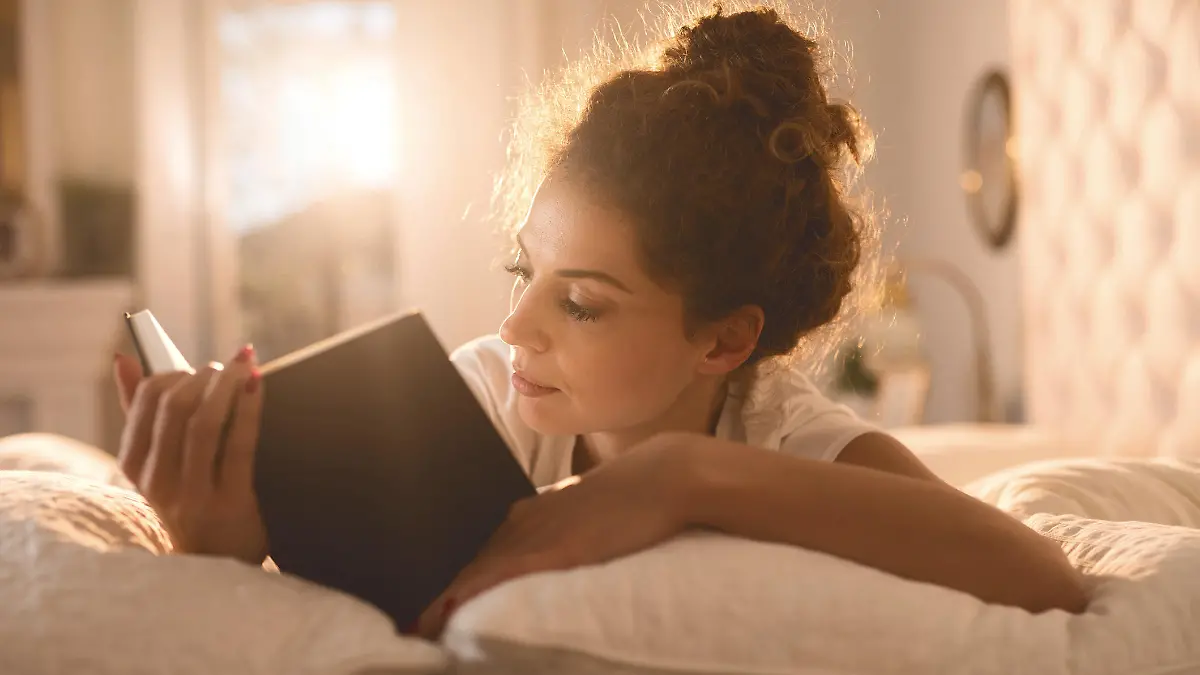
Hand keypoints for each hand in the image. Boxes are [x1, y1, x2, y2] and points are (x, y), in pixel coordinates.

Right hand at [116, 345, 268, 565]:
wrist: (221, 563)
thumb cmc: (191, 499)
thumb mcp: (159, 464)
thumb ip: (138, 412)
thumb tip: (122, 359)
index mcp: (135, 466)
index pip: (144, 402)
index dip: (174, 374)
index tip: (196, 368)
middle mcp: (158, 482)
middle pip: (174, 408)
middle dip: (203, 377)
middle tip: (226, 367)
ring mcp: (192, 496)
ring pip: (204, 423)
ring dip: (226, 385)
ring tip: (244, 368)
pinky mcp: (229, 505)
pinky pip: (238, 445)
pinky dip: (249, 407)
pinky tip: (257, 386)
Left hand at [416, 434, 695, 637]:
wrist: (662, 475)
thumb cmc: (631, 497)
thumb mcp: (584, 517)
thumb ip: (557, 534)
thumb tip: (546, 558)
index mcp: (526, 514)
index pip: (473, 551)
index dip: (445, 578)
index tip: (419, 602)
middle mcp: (520, 522)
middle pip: (463, 561)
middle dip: (431, 592)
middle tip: (403, 622)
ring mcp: (536, 533)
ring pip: (473, 571)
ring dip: (440, 600)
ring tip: (412, 626)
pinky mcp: (555, 548)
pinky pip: (501, 574)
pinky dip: (471, 592)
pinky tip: (447, 608)